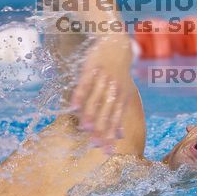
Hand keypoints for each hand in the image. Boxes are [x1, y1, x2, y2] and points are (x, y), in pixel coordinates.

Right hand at [70, 35, 132, 151]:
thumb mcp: (124, 92)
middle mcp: (114, 89)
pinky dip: (79, 95)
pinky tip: (72, 107)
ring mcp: (103, 78)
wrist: (116, 44)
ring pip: (95, 99)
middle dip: (101, 129)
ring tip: (84, 129)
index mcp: (122, 97)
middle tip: (94, 144)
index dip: (111, 135)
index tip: (106, 150)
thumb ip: (120, 114)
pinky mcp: (91, 68)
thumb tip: (121, 136)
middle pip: (106, 112)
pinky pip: (85, 84)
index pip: (116, 119)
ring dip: (90, 114)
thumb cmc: (119, 73)